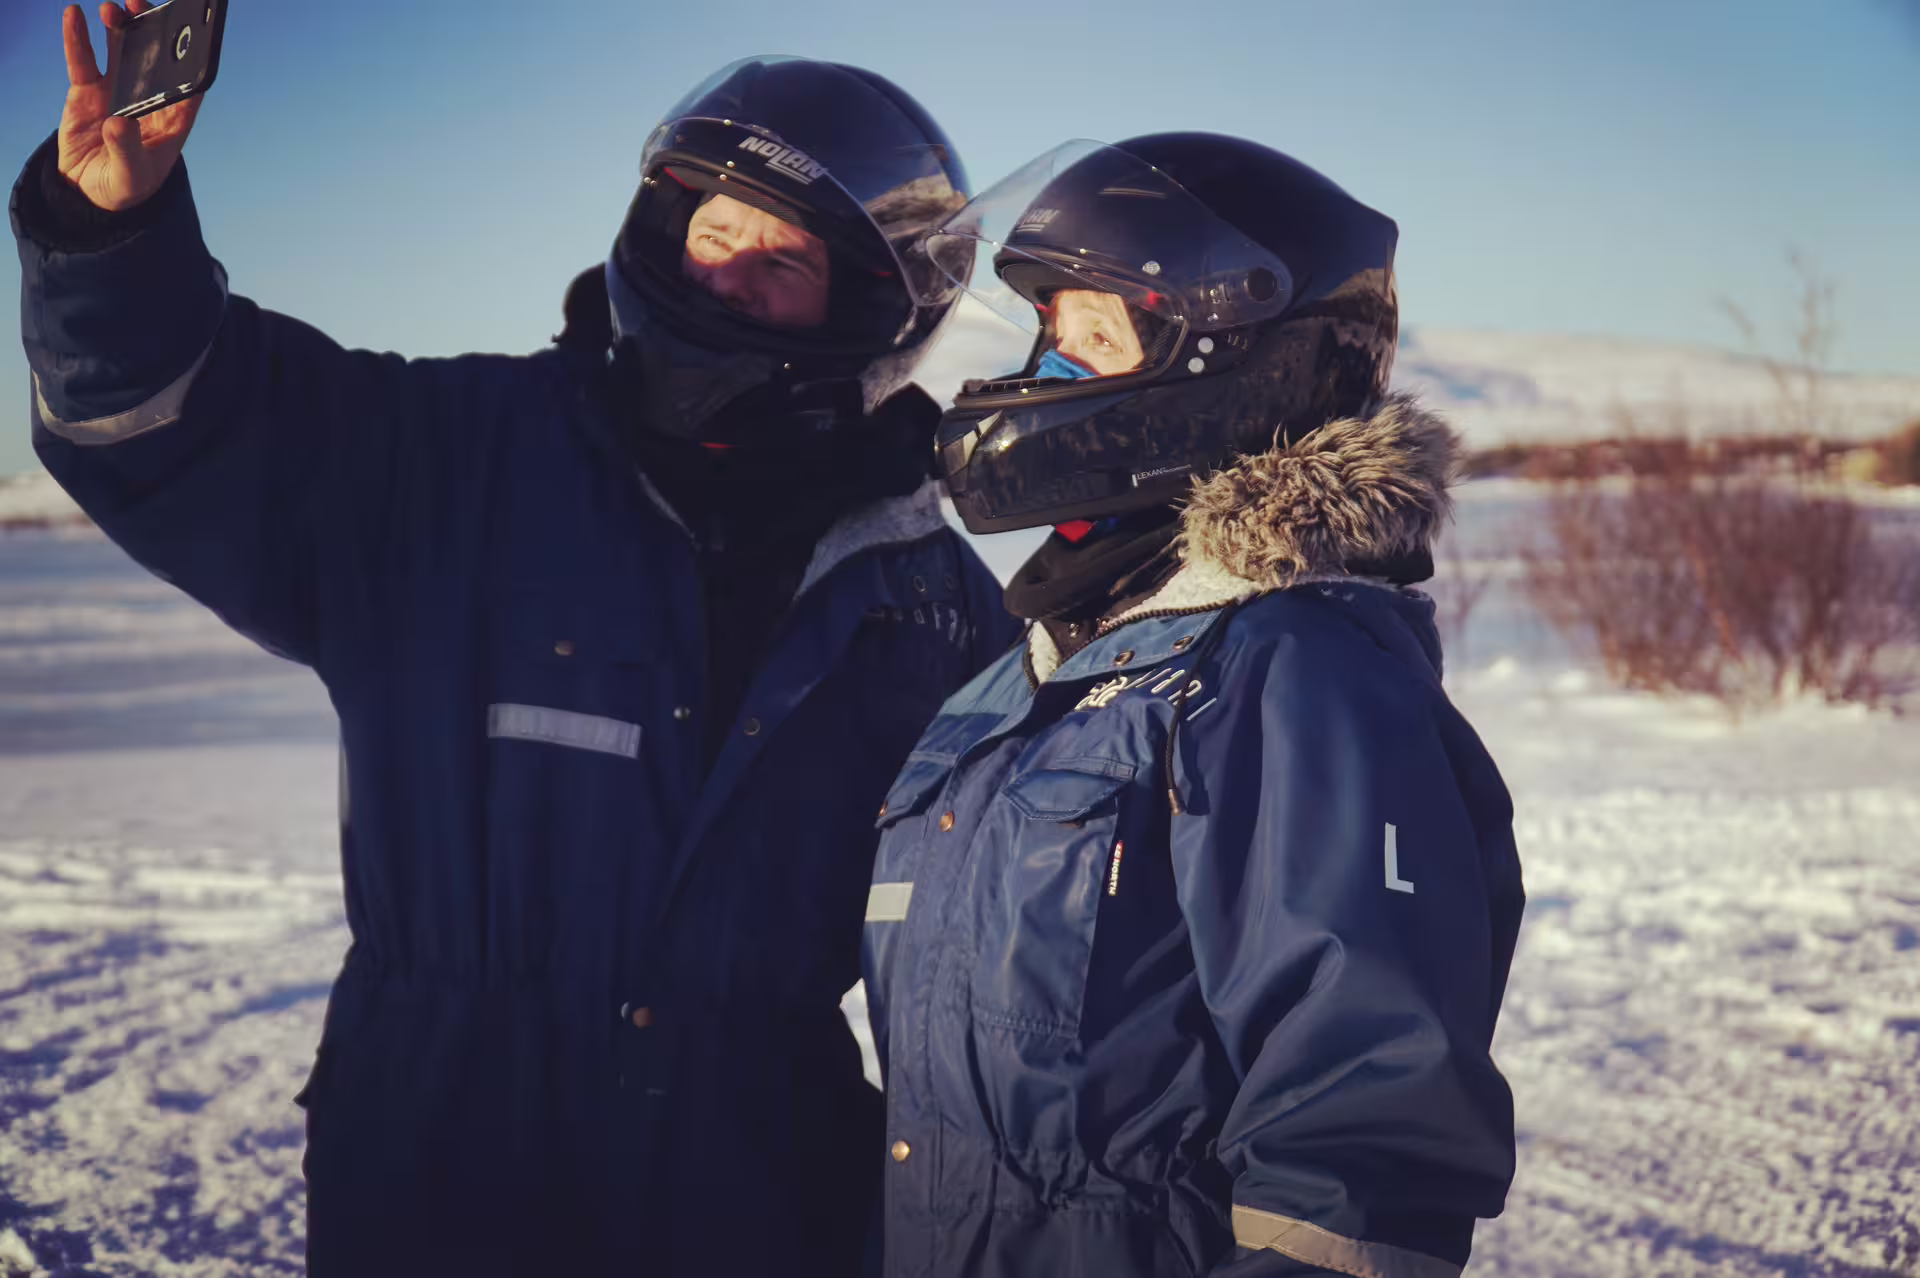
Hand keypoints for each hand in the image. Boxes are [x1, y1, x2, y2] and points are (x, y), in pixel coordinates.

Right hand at [56, 2, 201, 211]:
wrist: (88, 192)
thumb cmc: (123, 186)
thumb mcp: (130, 176)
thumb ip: (127, 150)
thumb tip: (119, 123)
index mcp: (171, 122)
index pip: (187, 89)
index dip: (191, 64)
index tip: (190, 37)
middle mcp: (146, 101)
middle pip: (154, 61)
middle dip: (152, 32)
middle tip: (144, 7)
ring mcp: (116, 92)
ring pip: (120, 53)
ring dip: (119, 28)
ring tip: (114, 8)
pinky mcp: (87, 92)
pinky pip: (84, 61)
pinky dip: (78, 39)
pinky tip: (74, 16)